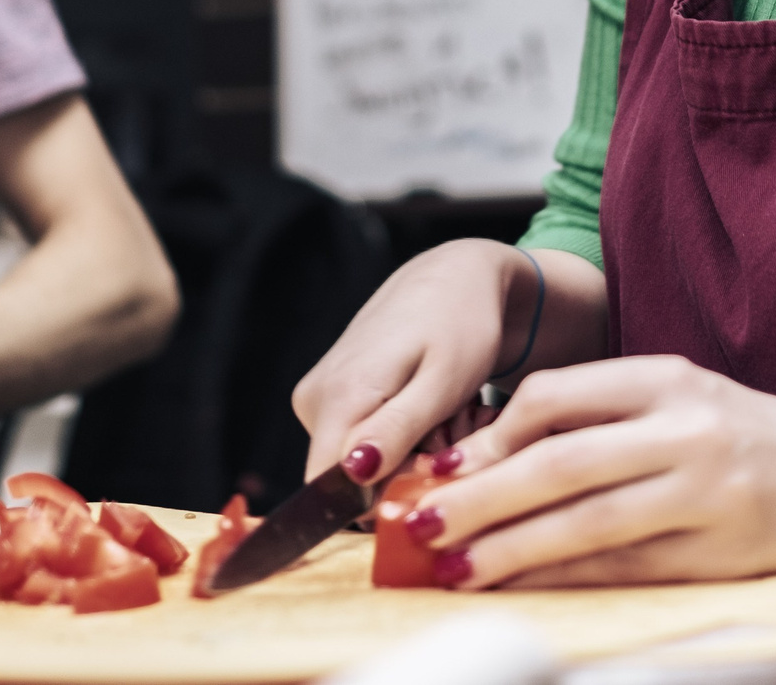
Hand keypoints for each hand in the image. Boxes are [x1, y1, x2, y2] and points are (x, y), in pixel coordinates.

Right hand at [292, 240, 531, 480]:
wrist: (454, 278)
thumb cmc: (460, 324)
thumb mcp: (443, 382)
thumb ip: (396, 429)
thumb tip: (352, 474)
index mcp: (339, 396)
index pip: (330, 489)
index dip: (382, 497)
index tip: (432, 467)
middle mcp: (314, 399)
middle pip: (350, 480)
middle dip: (404, 471)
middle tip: (451, 431)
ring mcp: (317, 397)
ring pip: (359, 464)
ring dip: (408, 454)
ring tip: (443, 415)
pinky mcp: (328, 396)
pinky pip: (359, 443)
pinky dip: (399, 438)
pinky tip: (426, 409)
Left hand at [400, 356, 775, 589]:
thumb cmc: (746, 437)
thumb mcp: (677, 399)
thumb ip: (595, 416)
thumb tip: (487, 456)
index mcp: (667, 376)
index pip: (555, 396)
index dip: (490, 436)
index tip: (441, 467)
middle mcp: (687, 426)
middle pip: (559, 463)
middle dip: (480, 498)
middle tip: (422, 526)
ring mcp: (707, 490)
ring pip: (586, 522)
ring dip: (511, 549)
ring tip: (455, 568)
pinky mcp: (721, 551)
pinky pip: (624, 569)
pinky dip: (564, 581)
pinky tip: (523, 589)